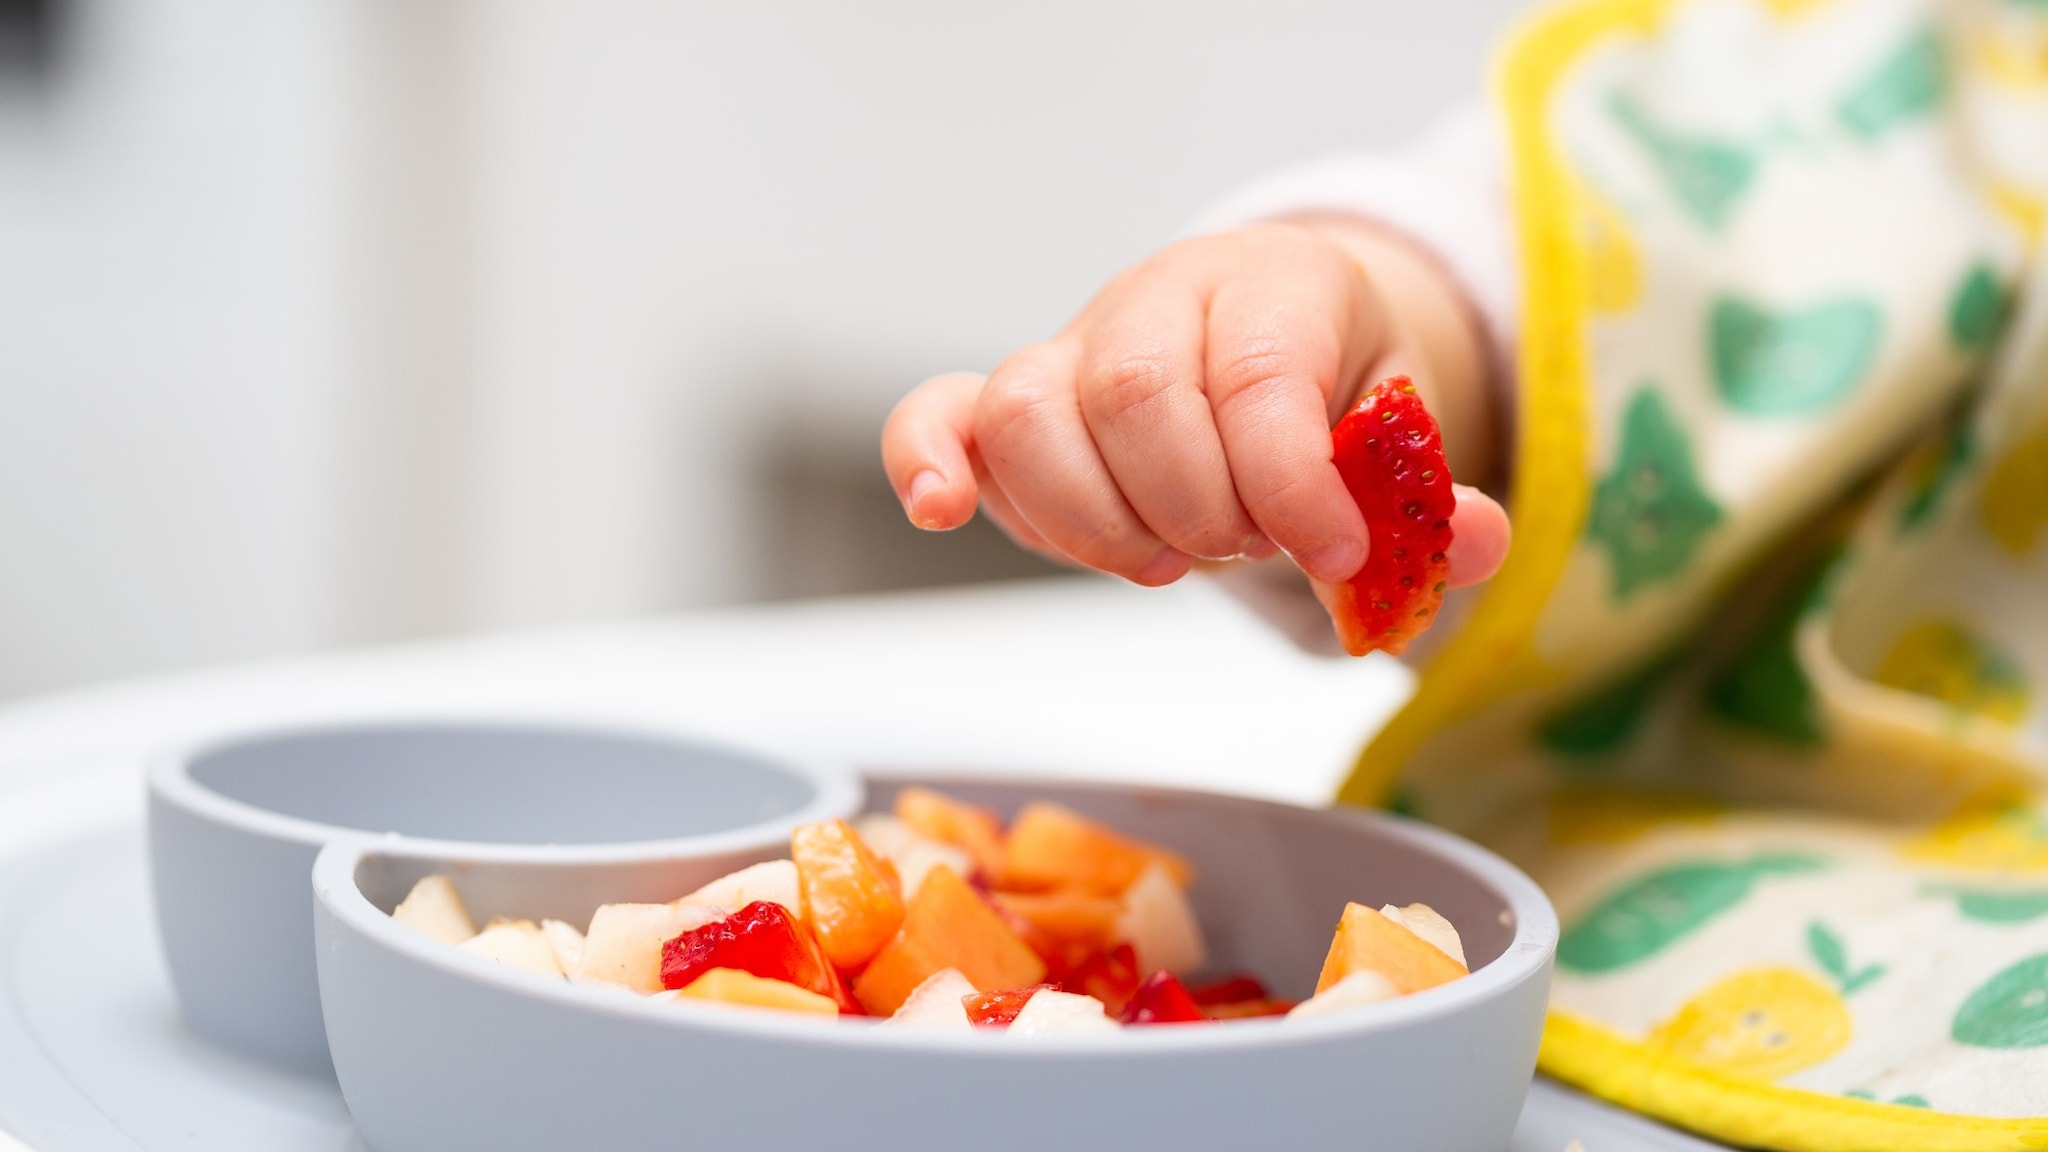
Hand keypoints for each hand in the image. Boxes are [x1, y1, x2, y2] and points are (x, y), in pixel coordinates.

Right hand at [882, 220, 1509, 589]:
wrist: (1267, 340)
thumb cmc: (1331, 393)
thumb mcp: (1402, 435)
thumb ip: (1431, 496)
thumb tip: (1473, 544)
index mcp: (1276, 284)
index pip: (1259, 374)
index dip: (1290, 483)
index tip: (1333, 554)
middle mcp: (1160, 296)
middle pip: (1138, 394)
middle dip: (1198, 506)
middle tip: (1242, 548)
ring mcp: (1072, 346)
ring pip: (1032, 413)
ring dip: (1096, 521)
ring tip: (1164, 560)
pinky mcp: (1007, 402)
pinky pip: (939, 413)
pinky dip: (927, 462)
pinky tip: (944, 512)